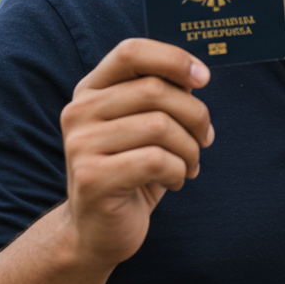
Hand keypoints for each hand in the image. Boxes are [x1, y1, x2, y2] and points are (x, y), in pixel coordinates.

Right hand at [59, 39, 212, 270]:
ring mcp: (81, 144)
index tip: (204, 78)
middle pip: (155, 90)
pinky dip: (178, 171)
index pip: (131, 52)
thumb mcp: (146, 127)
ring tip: (189, 165)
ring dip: (189, 149)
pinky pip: (157, 160)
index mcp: (92, 91)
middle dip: (195, 115)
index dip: (173, 58)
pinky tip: (174, 181)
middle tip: (205, 139)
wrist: (98, 231)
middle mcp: (79, 111)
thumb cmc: (132, 171)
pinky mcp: (92, 177)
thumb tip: (197, 74)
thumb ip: (163, 97)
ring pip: (160, 126)